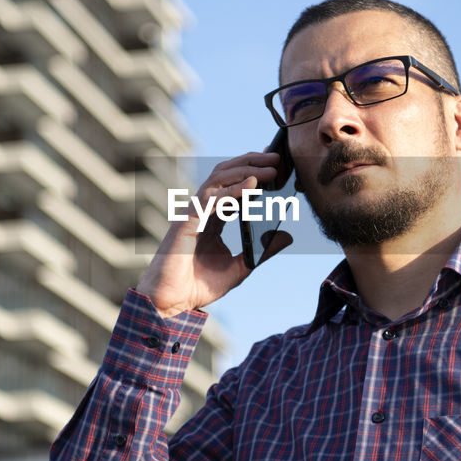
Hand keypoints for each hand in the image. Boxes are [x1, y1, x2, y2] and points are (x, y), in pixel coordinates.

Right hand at [136, 150, 292, 318]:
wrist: (172, 302)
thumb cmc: (199, 285)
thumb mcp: (241, 266)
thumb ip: (262, 250)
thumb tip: (287, 235)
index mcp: (213, 217)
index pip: (233, 185)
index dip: (253, 172)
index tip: (276, 165)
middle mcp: (203, 210)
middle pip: (226, 174)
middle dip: (252, 162)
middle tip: (277, 158)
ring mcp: (194, 213)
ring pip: (219, 178)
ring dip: (246, 169)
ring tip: (270, 167)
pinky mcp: (188, 221)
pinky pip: (212, 198)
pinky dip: (234, 189)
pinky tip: (253, 184)